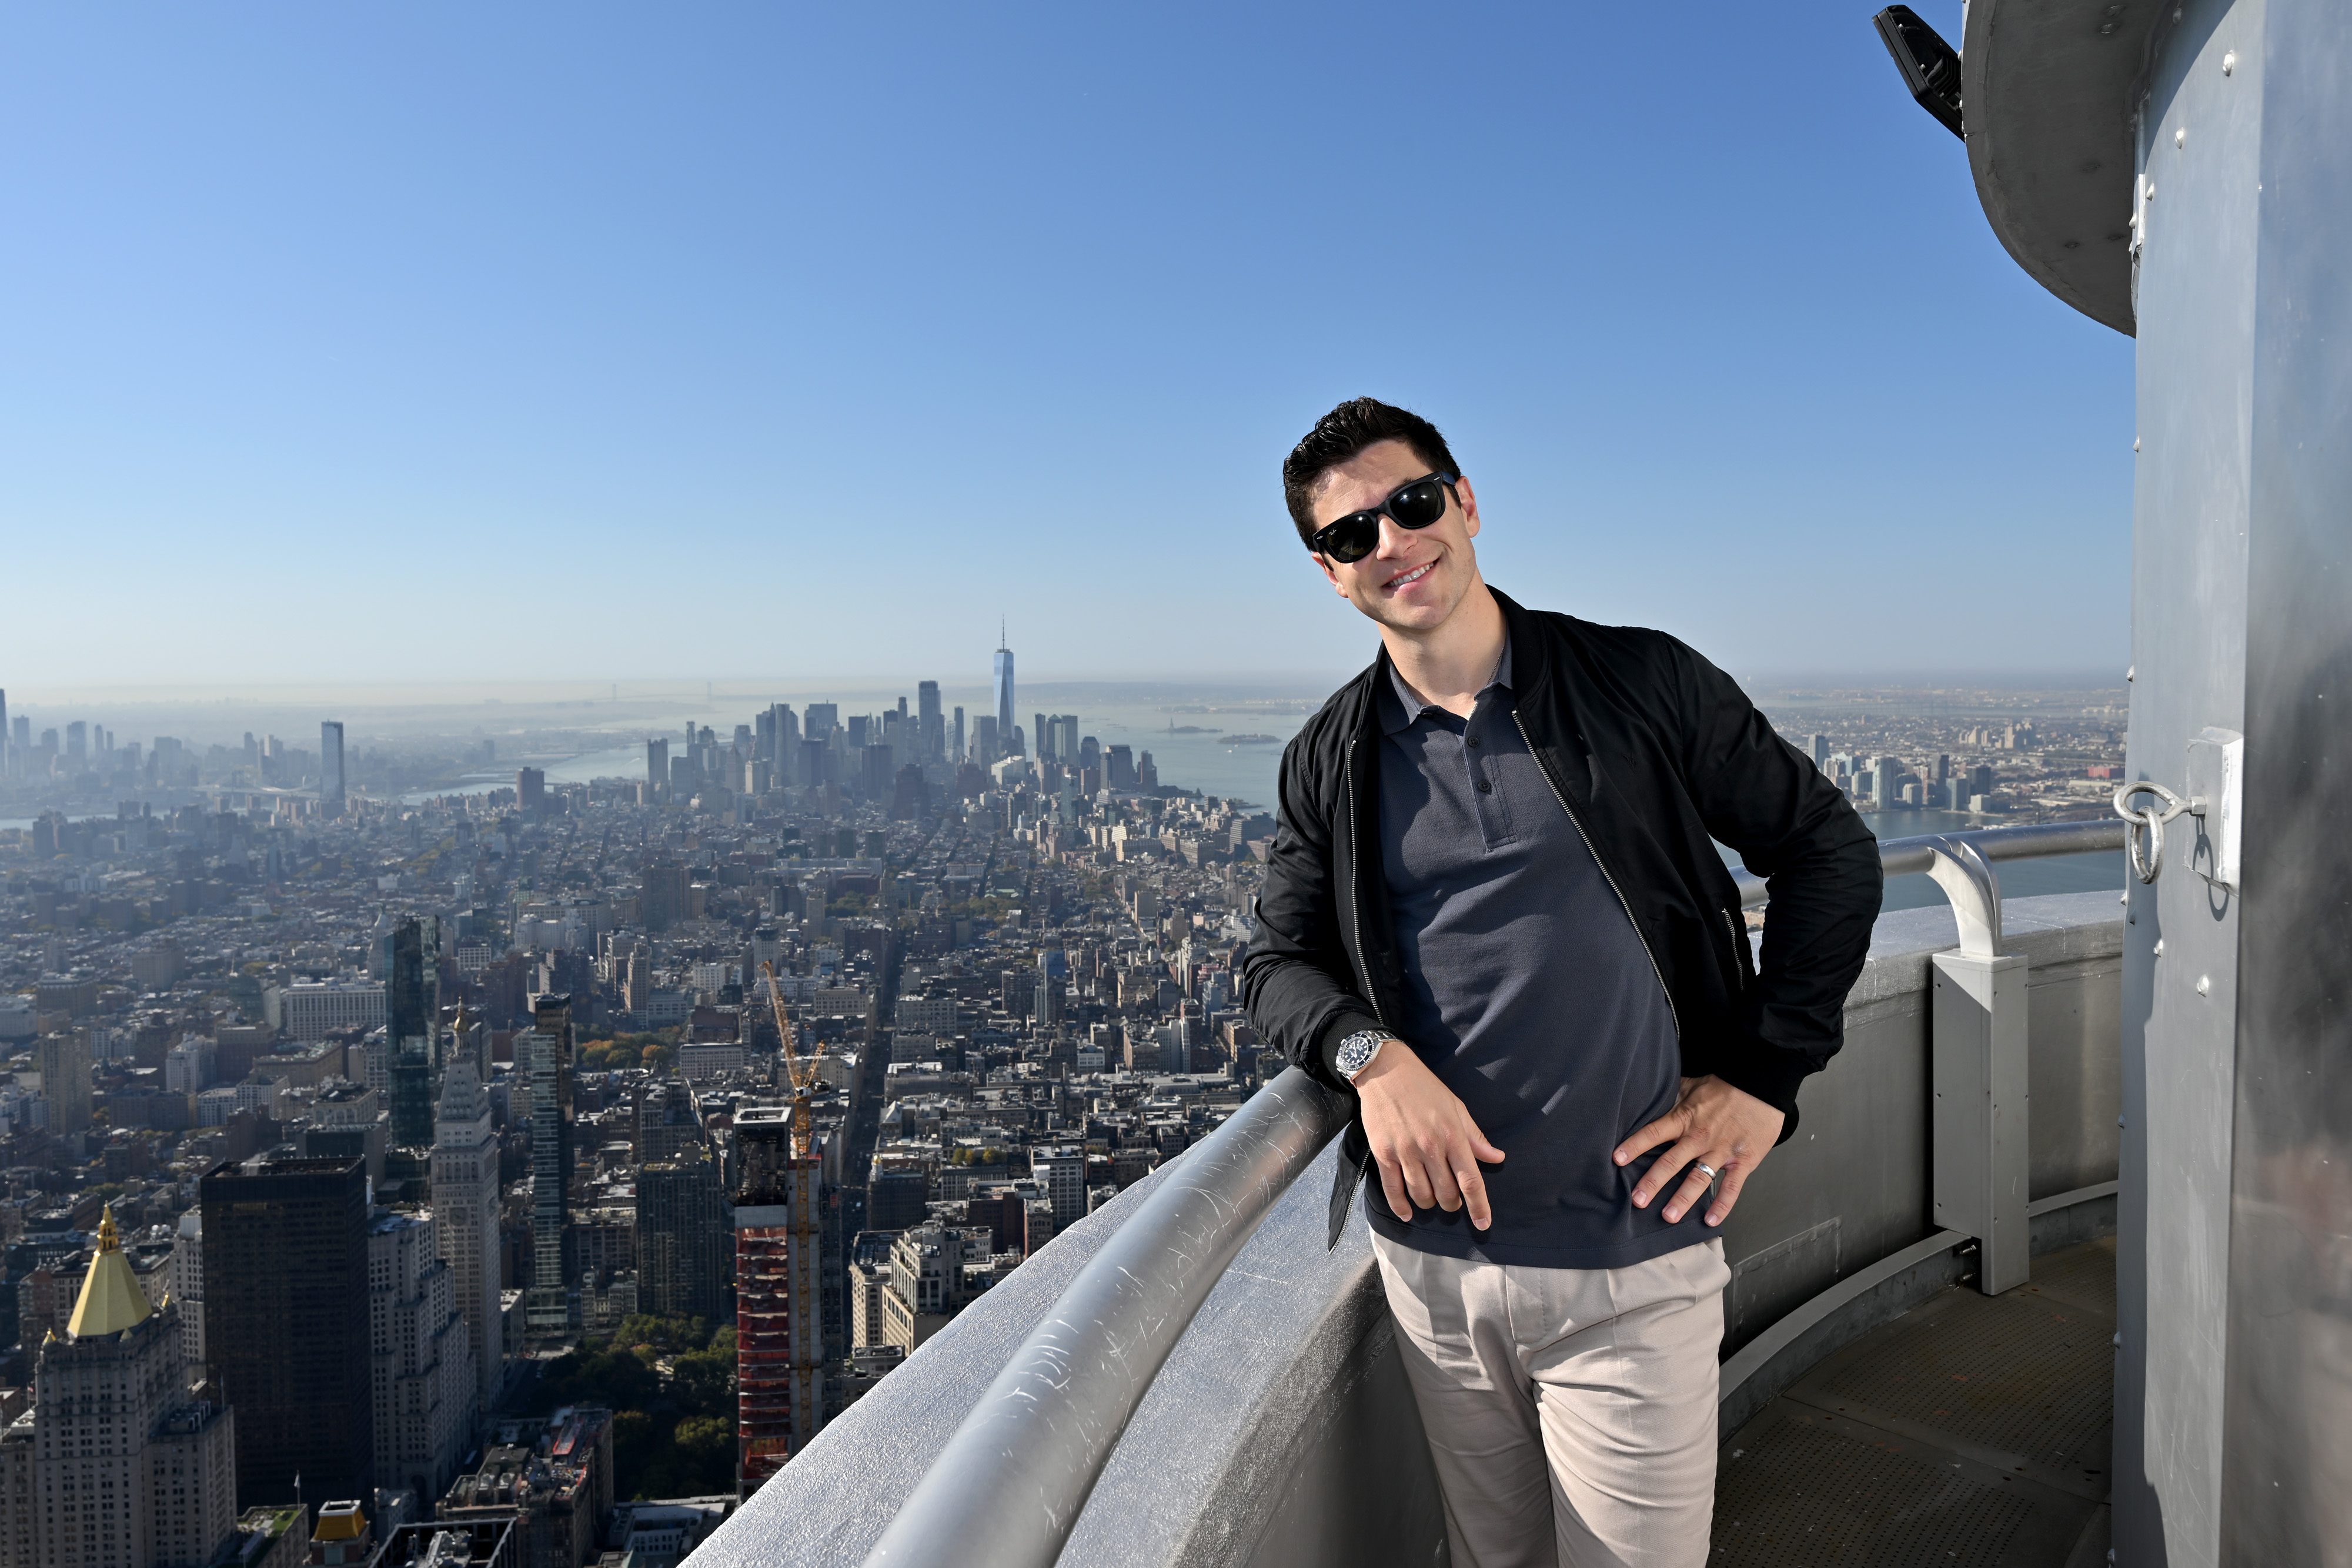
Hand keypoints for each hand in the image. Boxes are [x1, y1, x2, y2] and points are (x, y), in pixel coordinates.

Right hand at [1355, 1040, 1505, 1226]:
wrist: (1385, 1071)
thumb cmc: (1425, 1087)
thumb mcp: (1456, 1107)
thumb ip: (1475, 1137)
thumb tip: (1497, 1158)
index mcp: (1453, 1135)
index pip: (1470, 1181)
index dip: (1479, 1207)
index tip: (1483, 1224)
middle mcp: (1430, 1147)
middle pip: (1446, 1193)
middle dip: (1451, 1204)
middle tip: (1451, 1199)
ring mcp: (1405, 1151)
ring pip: (1421, 1195)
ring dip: (1429, 1203)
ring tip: (1431, 1198)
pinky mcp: (1383, 1153)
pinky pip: (1393, 1190)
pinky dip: (1401, 1206)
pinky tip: (1407, 1213)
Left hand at [1615, 1074, 1784, 1226]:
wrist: (1762, 1085)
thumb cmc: (1725, 1086)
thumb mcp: (1692, 1086)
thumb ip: (1671, 1097)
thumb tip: (1649, 1097)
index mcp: (1684, 1118)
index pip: (1653, 1133)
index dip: (1634, 1145)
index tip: (1617, 1159)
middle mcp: (1700, 1137)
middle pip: (1671, 1163)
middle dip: (1652, 1183)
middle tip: (1637, 1201)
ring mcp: (1722, 1150)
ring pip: (1698, 1179)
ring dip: (1682, 1199)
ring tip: (1668, 1216)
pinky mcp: (1743, 1160)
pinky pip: (1732, 1187)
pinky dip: (1722, 1205)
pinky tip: (1710, 1221)